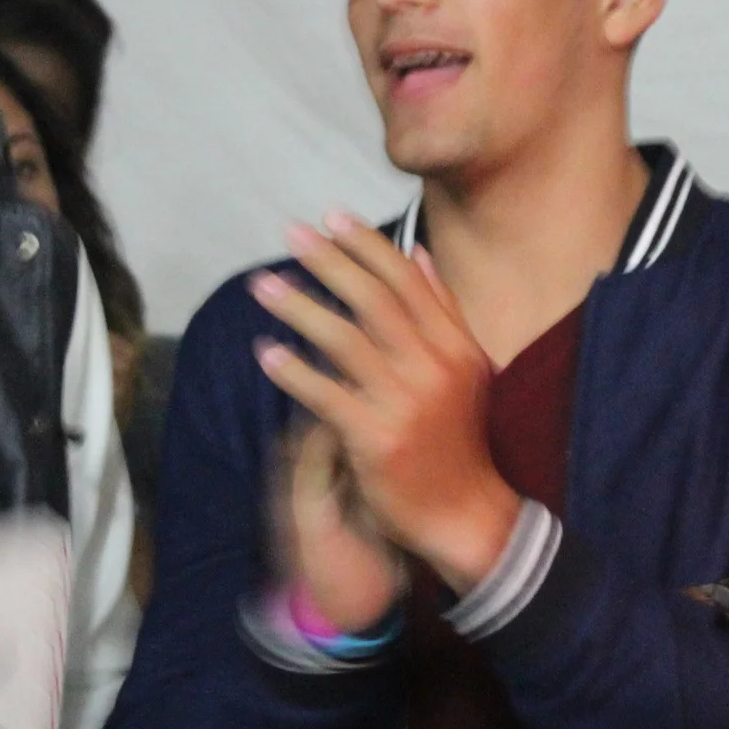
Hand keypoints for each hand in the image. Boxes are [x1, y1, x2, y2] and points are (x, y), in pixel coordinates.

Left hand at [251, 214, 520, 590]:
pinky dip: (294, 371)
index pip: (408, 281)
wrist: (464, 512)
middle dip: (329, 261)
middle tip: (291, 233)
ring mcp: (405, 403)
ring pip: (345, 340)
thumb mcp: (465, 367)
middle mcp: (434, 367)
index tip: (331, 217)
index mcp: (456, 345)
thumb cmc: (456, 438)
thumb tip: (419, 253)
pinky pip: (326, 395)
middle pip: (374, 300)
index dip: (366, 245)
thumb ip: (442, 309)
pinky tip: (266, 353)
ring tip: (263, 285)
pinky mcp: (376, 439)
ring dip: (299, 307)